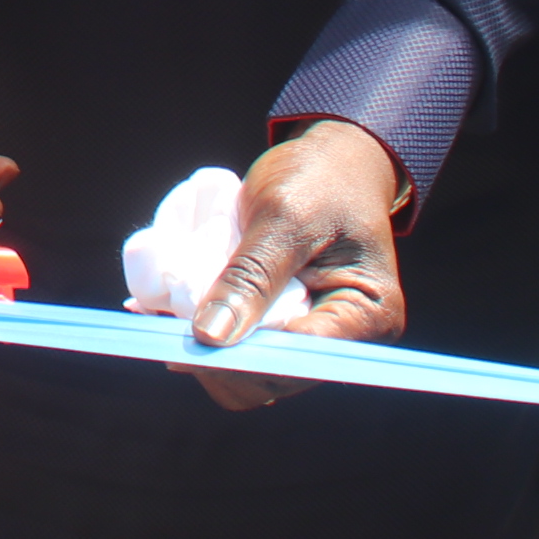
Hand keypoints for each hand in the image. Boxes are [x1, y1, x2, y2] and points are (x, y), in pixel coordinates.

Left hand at [186, 120, 406, 410]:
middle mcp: (348, 339)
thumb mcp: (284, 217)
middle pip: (273, 377)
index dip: (243, 358)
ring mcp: (312, 336)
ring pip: (248, 368)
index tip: (191, 337)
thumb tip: (211, 336)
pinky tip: (177, 303)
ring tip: (172, 304)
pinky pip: (241, 345)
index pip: (302, 361)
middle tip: (169, 315)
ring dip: (207, 342)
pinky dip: (207, 327)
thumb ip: (250, 276)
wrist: (331, 161)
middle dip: (219, 351)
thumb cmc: (320, 179)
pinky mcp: (283, 327)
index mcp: (370, 314)